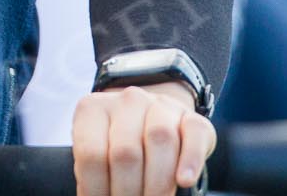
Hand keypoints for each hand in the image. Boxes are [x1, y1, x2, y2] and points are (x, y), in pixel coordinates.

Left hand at [70, 82, 214, 195]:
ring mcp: (162, 106)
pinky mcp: (193, 117)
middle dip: (127, 192)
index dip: (96, 188)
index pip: (92, 154)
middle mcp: (127, 101)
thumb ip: (94, 170)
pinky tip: (184, 181)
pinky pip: (194, 134)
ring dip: (156, 184)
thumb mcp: (98, 152)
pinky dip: (190, 160)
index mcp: (94, 109)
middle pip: (126, 153)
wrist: (152, 121)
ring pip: (160, 140)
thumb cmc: (116, 145)